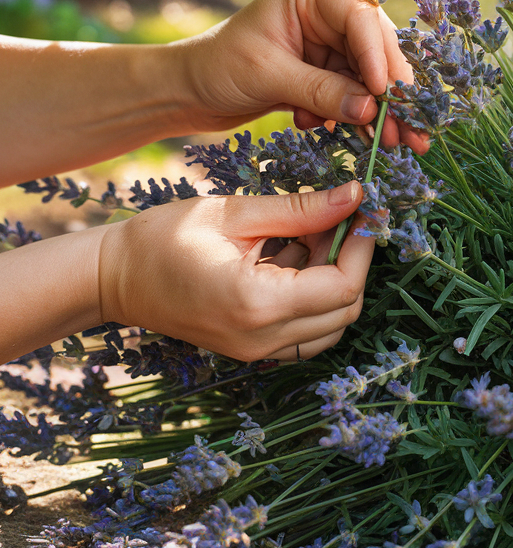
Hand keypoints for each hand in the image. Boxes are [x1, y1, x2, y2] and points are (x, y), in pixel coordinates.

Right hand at [98, 182, 373, 360]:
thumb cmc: (164, 238)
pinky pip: (306, 331)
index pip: (343, 287)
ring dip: (336, 280)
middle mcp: (263, 339)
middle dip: (353, 261)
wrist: (115, 278)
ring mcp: (257, 350)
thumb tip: (355, 196)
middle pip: (344, 311)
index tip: (363, 209)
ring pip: (330, 325)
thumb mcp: (235, 213)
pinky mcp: (252, 348)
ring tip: (312, 234)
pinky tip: (294, 256)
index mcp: (258, 304)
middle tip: (340, 217)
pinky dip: (314, 296)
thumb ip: (301, 209)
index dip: (362, 247)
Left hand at [176, 0, 428, 151]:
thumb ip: (322, 91)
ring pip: (371, 78)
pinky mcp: (326, 71)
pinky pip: (353, 94)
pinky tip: (329, 131)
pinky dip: (350, 116)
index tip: (388, 95)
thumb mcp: (269, 77)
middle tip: (414, 131)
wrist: (189, 92)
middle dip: (392, 94)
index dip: (381, 58)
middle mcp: (327, 12)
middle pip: (376, 50)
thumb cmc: (217, 69)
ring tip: (394, 145)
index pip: (361, 19)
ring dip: (378, 113)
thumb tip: (371, 110)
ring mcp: (329, 42)